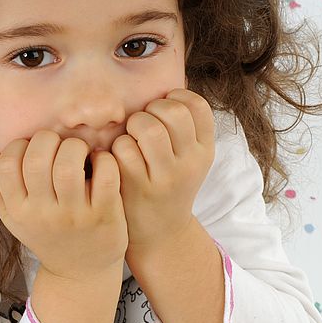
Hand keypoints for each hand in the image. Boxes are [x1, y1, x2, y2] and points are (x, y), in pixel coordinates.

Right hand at [0, 130, 128, 282]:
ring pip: (68, 164)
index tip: (31, 150)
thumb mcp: (13, 219)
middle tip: (58, 146)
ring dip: (74, 147)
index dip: (19, 146)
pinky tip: (100, 163)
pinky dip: (104, 160)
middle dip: (47, 139)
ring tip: (79, 152)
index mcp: (18, 211)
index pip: (6, 164)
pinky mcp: (104, 215)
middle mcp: (42, 214)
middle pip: (36, 159)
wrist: (81, 273)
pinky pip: (105, 174)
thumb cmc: (47, 235)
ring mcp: (74, 215)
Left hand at [110, 88, 215, 255]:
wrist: (159, 233)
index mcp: (204, 150)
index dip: (174, 99)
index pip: (196, 105)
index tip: (162, 112)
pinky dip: (116, 147)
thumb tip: (160, 90)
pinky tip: (118, 158)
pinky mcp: (139, 187)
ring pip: (147, 127)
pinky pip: (123, 149)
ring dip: (132, 126)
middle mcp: (191, 162)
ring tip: (130, 139)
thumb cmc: (165, 184)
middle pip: (172, 112)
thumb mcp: (187, 158)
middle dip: (150, 110)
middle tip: (142, 125)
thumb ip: (181, 128)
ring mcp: (166, 176)